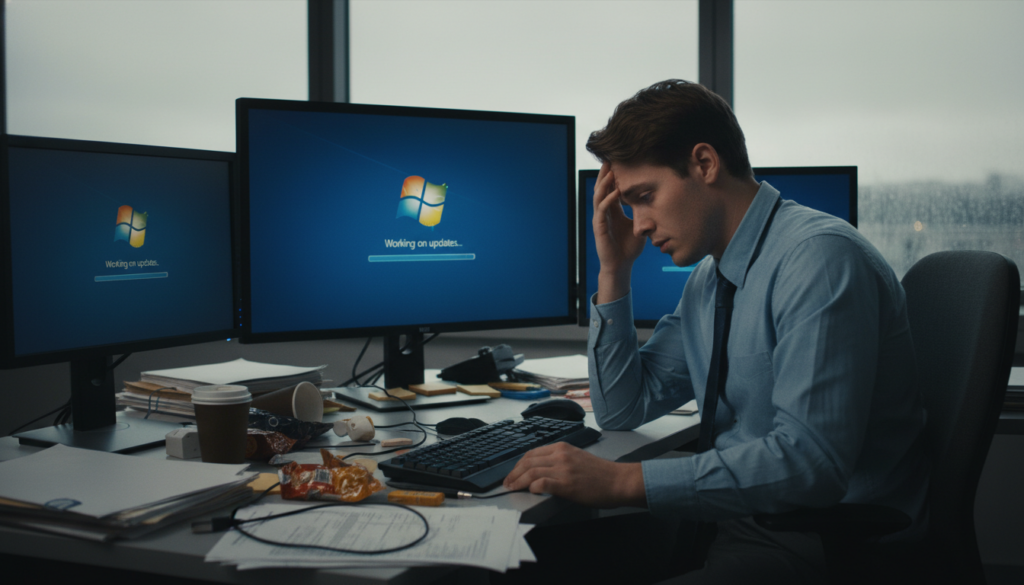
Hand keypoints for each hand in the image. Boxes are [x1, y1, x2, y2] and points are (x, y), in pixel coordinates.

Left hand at [503, 442, 645, 508]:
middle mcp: (560, 455)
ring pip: (531, 472)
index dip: (518, 464)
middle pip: (528, 461)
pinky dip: (533, 487)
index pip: (532, 453)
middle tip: (507, 482)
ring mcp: (563, 469)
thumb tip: (542, 470)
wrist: (618, 481)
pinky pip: (542, 483)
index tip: (513, 473)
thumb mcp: (577, 458)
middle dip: (514, 473)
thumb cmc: (601, 473)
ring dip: (518, 481)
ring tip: (512, 488)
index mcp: (562, 448)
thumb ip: (560, 461)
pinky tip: (530, 491)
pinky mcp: (567, 484)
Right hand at [593, 162, 645, 303]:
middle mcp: (604, 213)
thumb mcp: (639, 225)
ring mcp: (600, 219)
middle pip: (601, 188)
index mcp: (613, 211)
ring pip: (599, 196)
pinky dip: (608, 200)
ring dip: (604, 183)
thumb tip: (656, 200)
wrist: (622, 265)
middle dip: (605, 174)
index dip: (613, 177)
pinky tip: (615, 192)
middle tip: (609, 158)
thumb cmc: (629, 247)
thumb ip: (641, 212)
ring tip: (610, 171)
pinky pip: (602, 210)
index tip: (618, 162)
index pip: (610, 189)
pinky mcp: (599, 228)